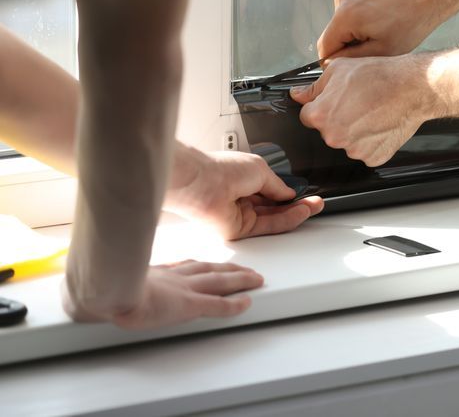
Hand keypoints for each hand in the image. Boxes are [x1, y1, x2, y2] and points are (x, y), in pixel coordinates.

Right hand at [109, 261, 261, 329]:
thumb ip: (109, 281)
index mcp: (154, 274)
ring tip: (255, 278)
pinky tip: (247, 302)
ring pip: (219, 281)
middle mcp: (172, 279)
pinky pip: (217, 305)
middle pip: (207, 269)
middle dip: (227, 267)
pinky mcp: (188, 305)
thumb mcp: (105, 280)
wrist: (104, 293)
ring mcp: (182, 290)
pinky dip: (234, 304)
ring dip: (239, 278)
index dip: (198, 265)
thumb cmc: (99, 289)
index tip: (206, 263)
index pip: (182, 267)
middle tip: (242, 268)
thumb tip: (93, 290)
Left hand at [166, 146, 323, 240]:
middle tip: (315, 203)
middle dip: (297, 205)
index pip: (272, 191)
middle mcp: (241, 198)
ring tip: (313, 207)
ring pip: (273, 218)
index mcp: (243, 180)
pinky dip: (285, 221)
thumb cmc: (220, 170)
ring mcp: (240, 215)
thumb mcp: (260, 170)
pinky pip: (267, 227)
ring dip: (295, 213)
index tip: (306, 193)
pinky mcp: (238, 230)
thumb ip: (277, 185)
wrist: (200, 183)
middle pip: (275, 206)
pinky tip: (299, 213)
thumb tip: (288, 193)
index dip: (290, 193)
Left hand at [290, 55, 433, 166]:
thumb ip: (313, 87)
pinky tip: (379, 124)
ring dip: (355, 132)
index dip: (322, 106)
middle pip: (328, 132)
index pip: (308, 117)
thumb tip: (298, 95)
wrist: (412, 87)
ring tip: (371, 112)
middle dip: (338, 119)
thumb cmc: (379, 76)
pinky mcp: (374, 157)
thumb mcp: (339, 69)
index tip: (335, 102)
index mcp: (321, 116)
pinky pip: (366, 151)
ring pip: (347, 143)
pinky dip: (371, 141)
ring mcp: (355, 150)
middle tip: (357, 104)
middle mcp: (334, 137)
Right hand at [316, 0, 453, 59]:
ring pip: (341, 20)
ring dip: (355, 29)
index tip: (353, 64)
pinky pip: (349, 7)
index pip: (325, 47)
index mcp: (346, 15)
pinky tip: (381, 16)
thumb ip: (351, 58)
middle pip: (333, 32)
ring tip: (381, 28)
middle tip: (375, 45)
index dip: (336, 60)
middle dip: (348, 43)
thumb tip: (330, 63)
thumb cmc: (412, 22)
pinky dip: (360, 15)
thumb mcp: (382, 51)